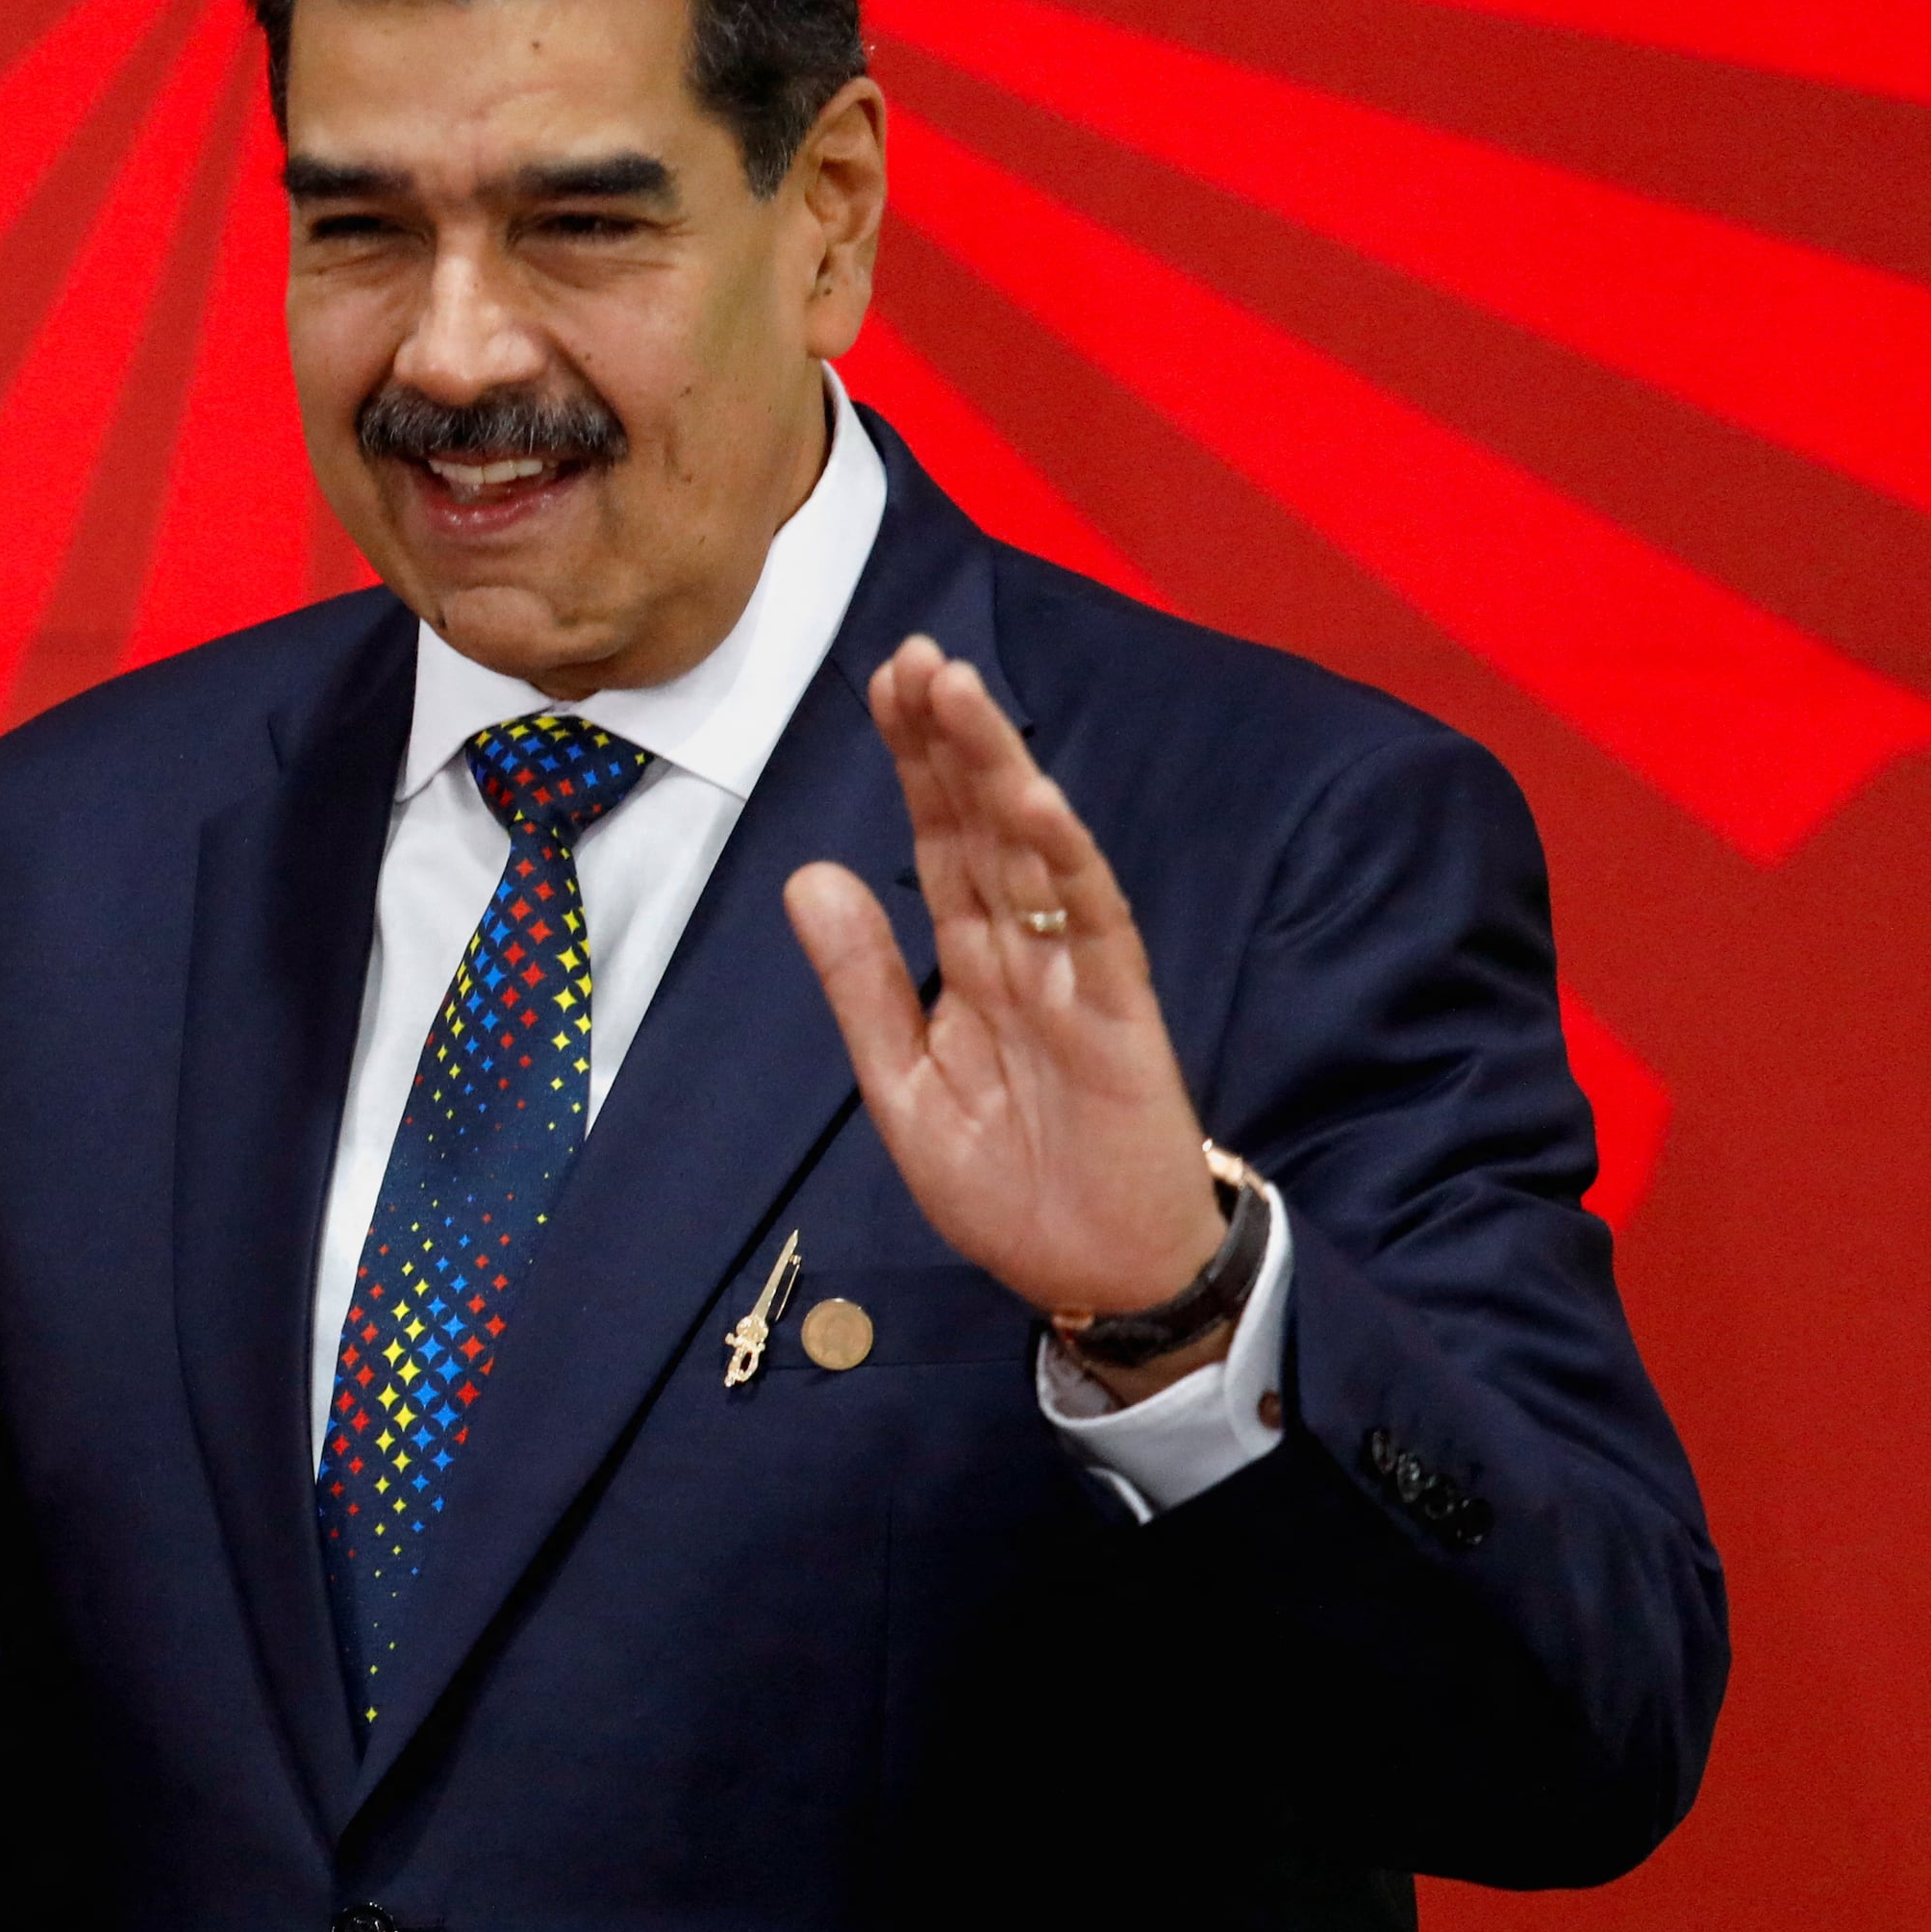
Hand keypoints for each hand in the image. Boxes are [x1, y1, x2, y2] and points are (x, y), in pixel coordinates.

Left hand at [784, 637, 1230, 1394]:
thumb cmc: (1011, 1186)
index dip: (913, 763)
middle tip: (912, 653)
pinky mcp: (1121, 1016)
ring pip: (1032, 853)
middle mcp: (1026, 950)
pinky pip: (1094, 926)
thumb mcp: (902, 1085)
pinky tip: (1037, 802)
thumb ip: (863, 981)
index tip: (881, 683)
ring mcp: (1076, 976)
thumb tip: (809, 874)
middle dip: (948, 740)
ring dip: (998, 772)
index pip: (936, 841)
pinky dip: (1067, 862)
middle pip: (981, 826)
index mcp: (972, 962)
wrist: (1095, 1278)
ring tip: (957, 692)